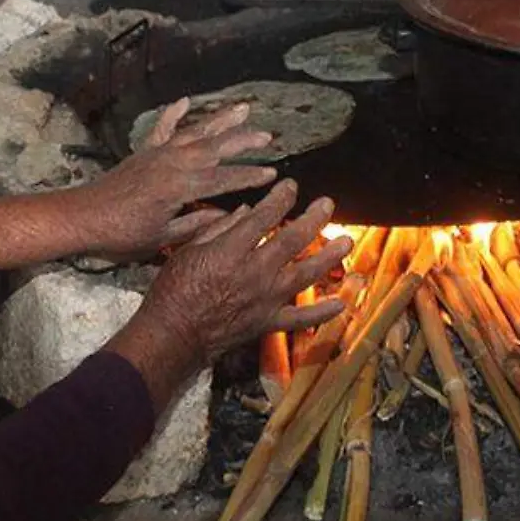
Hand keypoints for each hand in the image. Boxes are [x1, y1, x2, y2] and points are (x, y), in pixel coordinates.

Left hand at [70, 97, 279, 260]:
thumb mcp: (162, 238)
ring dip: (219, 121)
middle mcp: (172, 163)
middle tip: (267, 136)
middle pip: (214, 148)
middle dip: (243, 141)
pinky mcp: (143, 153)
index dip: (249, 177)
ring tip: (242, 109)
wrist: (82, 218)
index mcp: (179, 187)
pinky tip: (186, 101)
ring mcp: (157, 154)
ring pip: (195, 133)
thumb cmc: (120, 235)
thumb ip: (196, 225)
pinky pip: (162, 129)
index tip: (272, 175)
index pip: (223, 179)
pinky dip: (174, 114)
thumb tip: (228, 215)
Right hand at [105, 181, 352, 406]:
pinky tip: (341, 303)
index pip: (264, 216)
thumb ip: (219, 228)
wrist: (173, 334)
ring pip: (305, 274)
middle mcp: (254, 272)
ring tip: (345, 242)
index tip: (291, 186)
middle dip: (313, 219)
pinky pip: (300, 318)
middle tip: (328, 204)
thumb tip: (245, 210)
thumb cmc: (173, 290)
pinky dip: (323, 312)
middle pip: (293, 241)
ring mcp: (265, 299)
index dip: (281, 198)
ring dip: (328, 257)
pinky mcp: (267, 322)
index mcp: (232, 250)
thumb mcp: (189, 250)